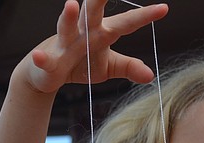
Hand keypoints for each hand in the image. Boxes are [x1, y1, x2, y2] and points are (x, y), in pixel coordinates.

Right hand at [22, 0, 167, 93]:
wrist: (48, 75)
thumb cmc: (80, 64)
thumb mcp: (108, 66)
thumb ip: (128, 67)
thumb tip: (150, 75)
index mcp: (101, 32)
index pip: (126, 23)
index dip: (144, 17)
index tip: (163, 8)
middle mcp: (83, 32)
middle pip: (92, 12)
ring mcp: (63, 44)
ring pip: (66, 27)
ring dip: (68, 17)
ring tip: (71, 4)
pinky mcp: (48, 61)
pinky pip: (45, 59)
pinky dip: (42, 58)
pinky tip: (39, 56)